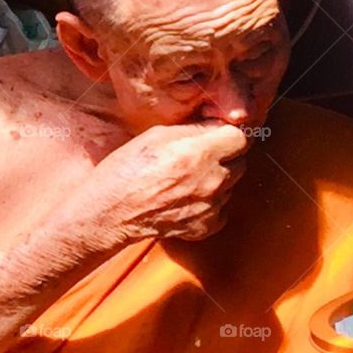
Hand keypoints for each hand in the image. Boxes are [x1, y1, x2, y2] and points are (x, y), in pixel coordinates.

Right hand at [86, 121, 248, 243]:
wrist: (111, 212)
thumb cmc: (126, 172)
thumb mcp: (156, 135)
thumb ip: (192, 130)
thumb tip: (214, 126)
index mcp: (201, 152)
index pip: (241, 138)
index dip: (228, 135)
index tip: (218, 136)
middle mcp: (212, 180)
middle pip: (239, 161)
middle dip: (223, 157)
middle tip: (198, 157)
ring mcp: (211, 206)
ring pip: (230, 186)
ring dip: (216, 181)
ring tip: (187, 180)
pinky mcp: (206, 226)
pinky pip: (221, 209)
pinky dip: (209, 205)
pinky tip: (187, 199)